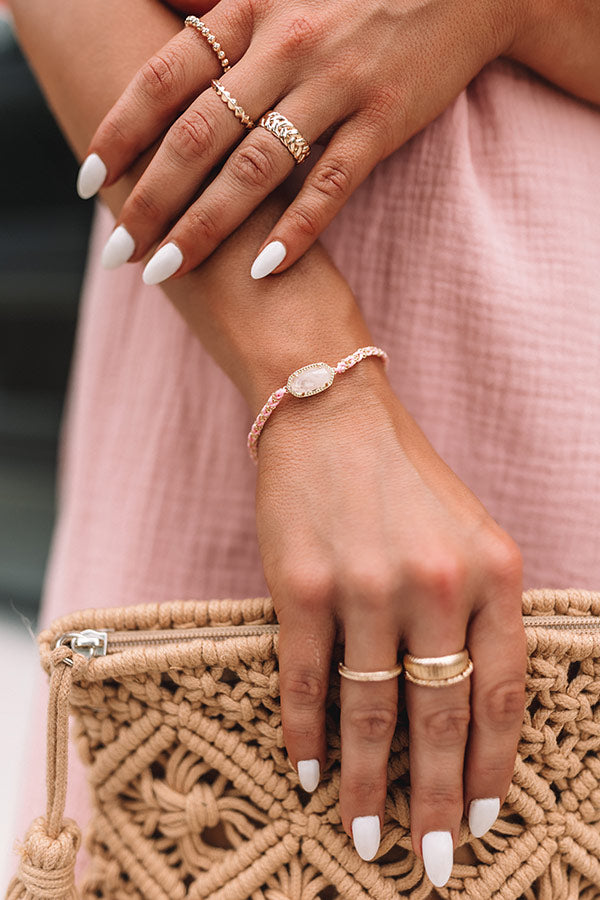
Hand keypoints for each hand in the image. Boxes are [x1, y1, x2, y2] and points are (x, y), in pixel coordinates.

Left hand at [79, 0, 518, 281]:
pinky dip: (295, 230)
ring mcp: (337, 87)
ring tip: (166, 269)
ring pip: (256, 169)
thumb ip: (221, 20)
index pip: (166, 77)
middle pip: (199, 135)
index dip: (121, 131)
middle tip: (119, 249)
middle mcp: (286, 48)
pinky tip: (261, 268)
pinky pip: (331, 186)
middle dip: (151, 197)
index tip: (88, 180)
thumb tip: (162, 52)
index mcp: (252, 10)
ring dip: (205, 225)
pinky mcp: (384, 122)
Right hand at [254, 359, 525, 883]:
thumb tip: (467, 714)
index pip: (501, 693)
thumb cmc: (404, 480)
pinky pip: (308, 680)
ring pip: (371, 710)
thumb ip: (479, 610)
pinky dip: (306, 734)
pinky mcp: (303, 585)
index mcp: (492, 570)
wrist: (332, 415)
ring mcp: (366, 584)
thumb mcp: (469, 533)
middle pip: (440, 717)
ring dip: (367, 784)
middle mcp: (435, 582)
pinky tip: (308, 772)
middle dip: (434, 800)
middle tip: (430, 861)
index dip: (490, 768)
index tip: (479, 819)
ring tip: (367, 835)